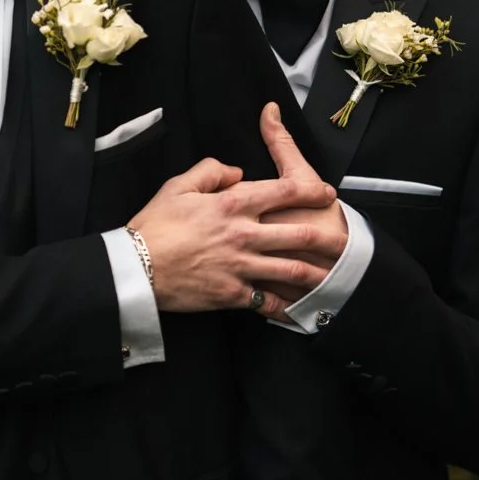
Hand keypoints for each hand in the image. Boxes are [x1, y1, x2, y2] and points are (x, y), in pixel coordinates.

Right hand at [129, 103, 342, 319]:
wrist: (136, 268)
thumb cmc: (154, 225)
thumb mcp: (178, 185)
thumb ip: (211, 171)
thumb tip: (236, 170)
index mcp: (232, 203)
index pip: (284, 190)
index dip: (311, 189)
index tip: (327, 192)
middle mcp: (244, 234)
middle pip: (299, 233)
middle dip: (328, 235)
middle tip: (342, 236)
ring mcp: (241, 266)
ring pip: (292, 269)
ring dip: (318, 272)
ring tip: (333, 274)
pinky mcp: (233, 293)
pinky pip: (268, 302)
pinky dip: (287, 307)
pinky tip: (301, 309)